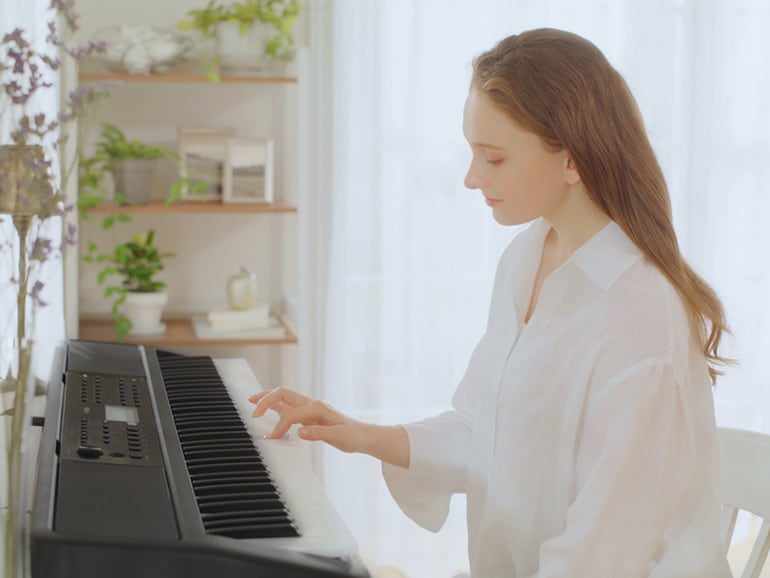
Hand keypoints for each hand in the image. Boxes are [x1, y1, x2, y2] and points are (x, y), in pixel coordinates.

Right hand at [249, 387, 366, 453]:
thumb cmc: (352, 435)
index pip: (291, 414)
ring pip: (284, 397)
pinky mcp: (308, 413)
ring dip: (268, 398)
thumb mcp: (338, 437)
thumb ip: (319, 433)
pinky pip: (288, 406)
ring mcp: (309, 407)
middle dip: (266, 399)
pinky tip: (268, 410)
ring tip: (253, 402)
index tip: (272, 439)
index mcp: (317, 407)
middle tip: (253, 411)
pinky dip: (275, 406)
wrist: (362, 435)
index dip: (279, 426)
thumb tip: (300, 431)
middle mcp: (312, 404)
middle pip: (283, 393)